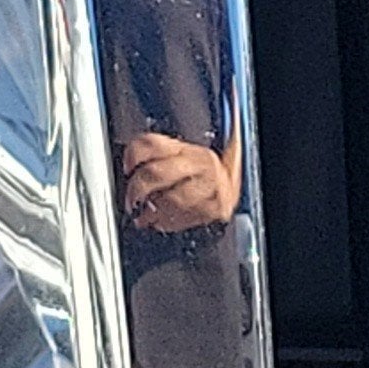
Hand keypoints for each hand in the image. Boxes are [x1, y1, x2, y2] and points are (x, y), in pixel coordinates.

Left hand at [121, 132, 235, 231]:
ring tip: (144, 216)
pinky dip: (166, 223)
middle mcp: (201, 164)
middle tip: (131, 200)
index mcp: (189, 148)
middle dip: (137, 189)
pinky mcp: (216, 208)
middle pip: (156, 172)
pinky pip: (184, 218)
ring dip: (151, 211)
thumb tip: (131, 162)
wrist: (241, 186)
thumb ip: (161, 155)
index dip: (133, 155)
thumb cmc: (208, 173)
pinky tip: (159, 222)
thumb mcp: (186, 157)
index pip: (153, 144)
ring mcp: (210, 187)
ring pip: (169, 199)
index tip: (126, 168)